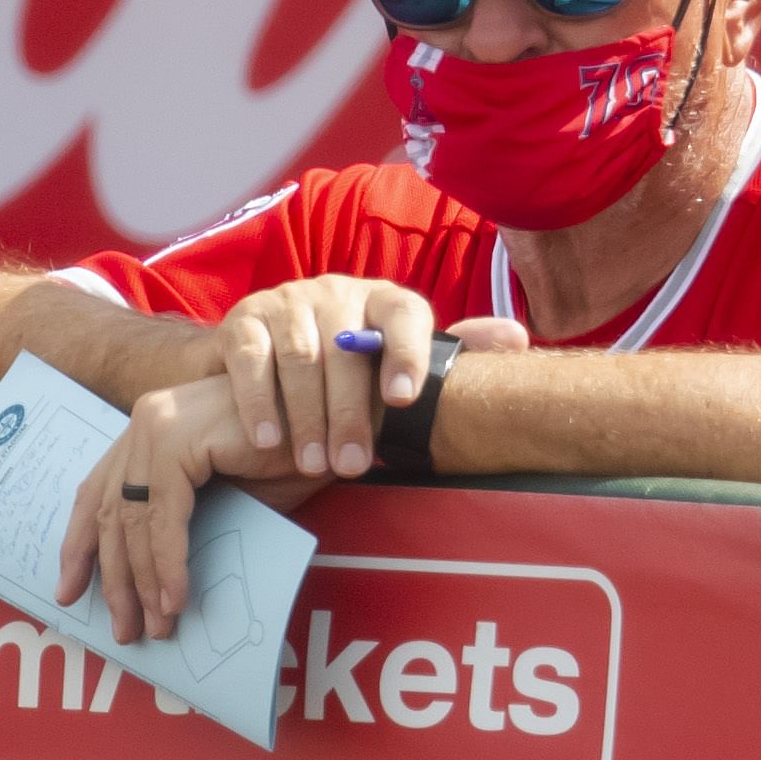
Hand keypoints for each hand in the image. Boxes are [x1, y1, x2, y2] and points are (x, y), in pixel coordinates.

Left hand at [59, 376, 304, 643]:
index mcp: (149, 428)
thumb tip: (151, 582)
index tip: (70, 592)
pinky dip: (168, 564)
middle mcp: (146, 420)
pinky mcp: (181, 440)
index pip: (98, 492)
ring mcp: (159, 425)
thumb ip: (185, 521)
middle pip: (110, 512)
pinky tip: (175, 599)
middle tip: (123, 630)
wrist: (335, 424)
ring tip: (157, 626)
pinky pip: (164, 517)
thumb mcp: (226, 494)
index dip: (80, 545)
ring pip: (132, 520)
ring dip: (143, 582)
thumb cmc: (291, 455)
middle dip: (113, 578)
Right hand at [207, 277, 507, 481]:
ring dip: (307, 416)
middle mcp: (337, 292)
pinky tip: (266, 440)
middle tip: (353, 467)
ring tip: (313, 464)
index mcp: (382, 300)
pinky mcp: (243, 320)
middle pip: (347, 350)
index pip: (404, 314)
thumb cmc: (346, 366)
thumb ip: (450, 353)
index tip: (404, 400)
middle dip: (350, 413)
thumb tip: (517, 340)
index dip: (407, 353)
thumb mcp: (396, 359)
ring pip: (300, 357)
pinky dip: (257, 401)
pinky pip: (251, 359)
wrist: (262, 349)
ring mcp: (288, 302)